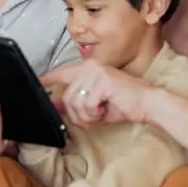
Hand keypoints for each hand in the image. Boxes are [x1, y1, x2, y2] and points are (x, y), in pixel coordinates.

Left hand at [40, 60, 156, 127]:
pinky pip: (87, 104)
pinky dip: (94, 114)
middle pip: (67, 96)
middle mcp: (90, 66)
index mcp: (89, 68)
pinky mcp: (102, 81)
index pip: (62, 72)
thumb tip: (56, 105)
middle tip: (90, 120)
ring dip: (86, 116)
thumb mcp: (95, 104)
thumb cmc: (124, 104)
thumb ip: (76, 102)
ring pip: (75, 102)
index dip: (48, 79)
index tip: (38, 83)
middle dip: (76, 114)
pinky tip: (106, 109)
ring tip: (100, 113)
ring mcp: (96, 72)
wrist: (148, 103)